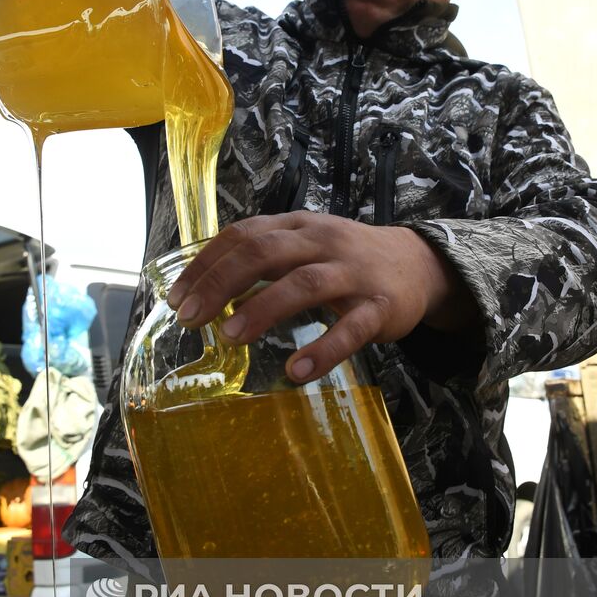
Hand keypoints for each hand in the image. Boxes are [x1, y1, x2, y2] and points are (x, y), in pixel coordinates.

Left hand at [167, 212, 480, 382]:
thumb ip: (263, 258)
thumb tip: (203, 287)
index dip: (206, 264)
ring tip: (230, 337)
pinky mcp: (379, 307)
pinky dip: (322, 350)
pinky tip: (296, 370)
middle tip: (190, 318)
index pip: (244, 235)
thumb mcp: (305, 244)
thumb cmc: (347, 259)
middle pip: (265, 253)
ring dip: (262, 309)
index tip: (177, 296)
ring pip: (304, 285)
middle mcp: (323, 241)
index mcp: (298, 226)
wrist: (419, 264)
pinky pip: (350, 330)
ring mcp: (353, 273)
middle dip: (221, 284)